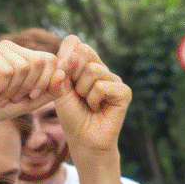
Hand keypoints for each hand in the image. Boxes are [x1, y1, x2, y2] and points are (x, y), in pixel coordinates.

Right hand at [0, 41, 65, 142]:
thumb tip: (63, 74)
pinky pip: (7, 70)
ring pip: (23, 67)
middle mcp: (13, 47)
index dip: (47, 82)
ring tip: (0, 94)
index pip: (52, 60)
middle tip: (12, 97)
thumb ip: (52, 90)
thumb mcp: (32, 101)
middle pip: (40, 62)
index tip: (31, 96)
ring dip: (13, 89)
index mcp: (26, 55)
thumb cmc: (1, 106)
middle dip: (29, 87)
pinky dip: (1, 86)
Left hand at [50, 37, 131, 159]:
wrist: (83, 140)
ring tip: (88, 103)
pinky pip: (102, 86)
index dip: (65, 59)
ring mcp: (114, 79)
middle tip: (78, 94)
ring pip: (92, 70)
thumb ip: (63, 68)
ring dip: (83, 91)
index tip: (63, 80)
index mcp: (86, 64)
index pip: (75, 43)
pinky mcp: (124, 92)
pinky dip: (94, 99)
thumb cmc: (71, 115)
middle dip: (73, 76)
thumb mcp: (60, 88)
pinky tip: (98, 108)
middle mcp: (102, 69)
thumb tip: (75, 54)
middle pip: (84, 53)